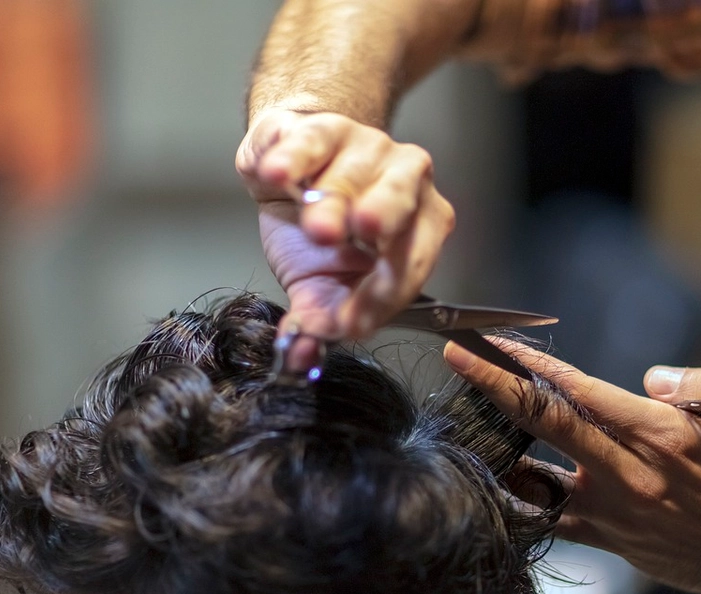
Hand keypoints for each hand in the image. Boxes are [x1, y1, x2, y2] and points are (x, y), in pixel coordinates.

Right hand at [236, 109, 455, 348]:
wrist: (289, 170)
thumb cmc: (319, 233)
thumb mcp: (322, 286)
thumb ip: (319, 321)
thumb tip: (302, 358)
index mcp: (421, 224)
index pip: (411, 263)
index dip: (383, 295)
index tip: (353, 322)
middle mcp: (404, 179)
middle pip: (399, 200)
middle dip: (381, 219)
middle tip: (360, 240)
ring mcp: (364, 146)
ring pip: (352, 172)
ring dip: (331, 201)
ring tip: (316, 227)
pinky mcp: (319, 127)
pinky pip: (309, 140)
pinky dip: (292, 158)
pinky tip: (278, 176)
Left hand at [444, 340, 700, 593]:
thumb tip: (651, 379)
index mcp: (666, 437)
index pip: (582, 392)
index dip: (533, 365)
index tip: (493, 342)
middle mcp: (631, 473)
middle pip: (547, 422)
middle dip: (495, 385)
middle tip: (455, 354)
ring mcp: (615, 511)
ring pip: (537, 472)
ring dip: (498, 439)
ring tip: (462, 410)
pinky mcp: (609, 539)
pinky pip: (549, 519)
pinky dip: (518, 496)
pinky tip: (491, 472)